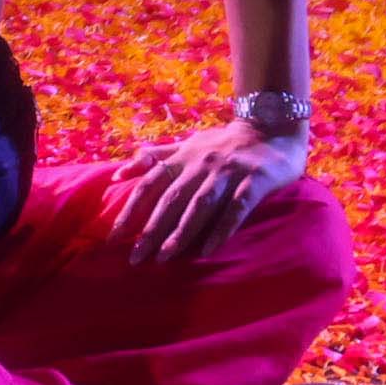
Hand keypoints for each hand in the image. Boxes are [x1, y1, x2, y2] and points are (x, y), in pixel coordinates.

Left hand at [112, 118, 314, 265]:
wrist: (271, 127)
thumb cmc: (223, 143)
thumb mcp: (186, 145)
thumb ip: (153, 159)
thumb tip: (117, 176)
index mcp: (183, 157)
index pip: (150, 185)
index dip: (130, 210)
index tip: (114, 236)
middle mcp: (201, 164)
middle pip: (171, 199)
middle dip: (151, 229)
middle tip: (136, 257)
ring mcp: (229, 172)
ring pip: (200, 204)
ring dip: (181, 231)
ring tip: (165, 256)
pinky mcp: (256, 180)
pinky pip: (237, 207)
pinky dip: (222, 228)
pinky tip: (209, 249)